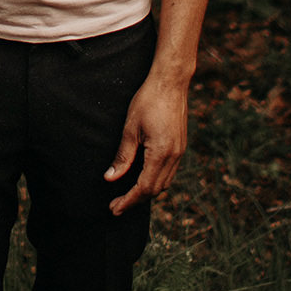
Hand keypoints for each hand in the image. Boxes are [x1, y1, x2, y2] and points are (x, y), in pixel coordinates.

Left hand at [105, 73, 188, 216]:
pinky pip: (169, 172)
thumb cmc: (148, 100)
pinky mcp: (180, 146)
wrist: (171, 82)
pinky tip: (143, 178)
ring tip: (127, 196)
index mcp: (161, 153)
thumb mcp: (130, 128)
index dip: (128, 201)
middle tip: (116, 206)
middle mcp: (174, 156)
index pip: (144, 187)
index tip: (114, 208)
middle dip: (135, 200)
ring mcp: (180, 152)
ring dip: (146, 192)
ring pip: (164, 183)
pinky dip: (155, 180)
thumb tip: (110, 178)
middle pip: (156, 190)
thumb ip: (123, 156)